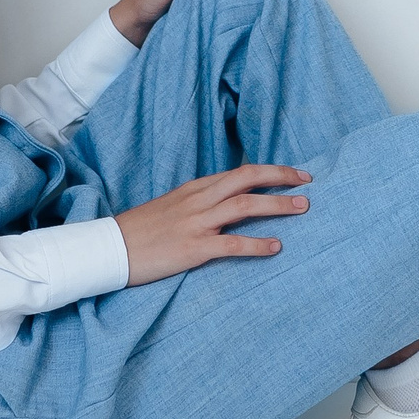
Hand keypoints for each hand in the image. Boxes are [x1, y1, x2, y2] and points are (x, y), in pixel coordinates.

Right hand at [116, 165, 312, 284]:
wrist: (110, 247)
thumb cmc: (140, 230)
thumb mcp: (171, 206)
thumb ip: (199, 202)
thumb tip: (227, 204)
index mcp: (194, 188)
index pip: (240, 172)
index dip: (271, 171)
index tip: (295, 174)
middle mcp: (199, 200)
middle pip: (247, 179)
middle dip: (281, 179)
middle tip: (308, 183)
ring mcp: (197, 223)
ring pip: (244, 206)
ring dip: (276, 205)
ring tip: (302, 208)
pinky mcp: (193, 248)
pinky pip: (232, 244)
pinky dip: (257, 244)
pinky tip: (276, 247)